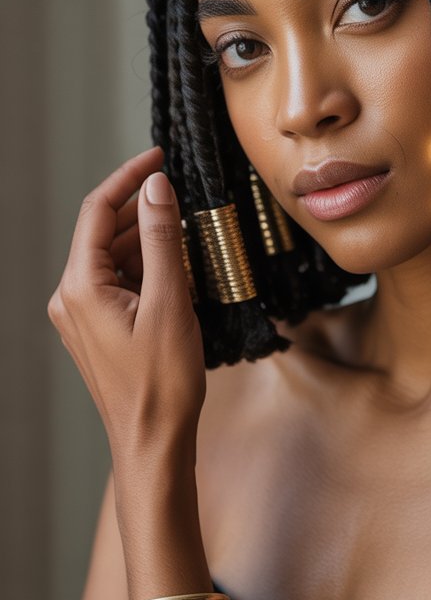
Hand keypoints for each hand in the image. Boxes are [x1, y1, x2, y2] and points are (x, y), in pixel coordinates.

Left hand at [48, 146, 205, 457]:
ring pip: (113, 259)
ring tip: (189, 239)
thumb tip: (157, 188)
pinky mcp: (97, 331)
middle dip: (143, 211)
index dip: (129, 178)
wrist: (153, 443)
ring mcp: (81, 316)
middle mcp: (71, 298)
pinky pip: (118, 284)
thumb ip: (161, 239)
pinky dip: (146, 271)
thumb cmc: (162, 384)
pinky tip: (178, 274)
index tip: (159, 157)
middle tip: (186, 199)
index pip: (97, 211)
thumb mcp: (170, 302)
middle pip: (103, 233)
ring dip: (148, 243)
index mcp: (80, 287)